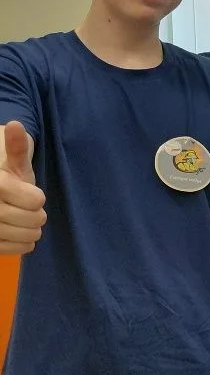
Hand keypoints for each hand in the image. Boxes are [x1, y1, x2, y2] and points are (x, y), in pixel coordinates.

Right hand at [0, 121, 44, 254]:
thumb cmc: (7, 176)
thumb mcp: (13, 160)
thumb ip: (16, 147)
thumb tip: (15, 125)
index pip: (33, 200)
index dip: (37, 199)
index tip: (33, 195)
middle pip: (31, 219)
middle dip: (38, 214)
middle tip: (32, 209)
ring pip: (25, 236)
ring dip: (33, 230)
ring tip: (27, 220)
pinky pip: (16, 249)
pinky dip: (24, 243)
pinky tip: (20, 232)